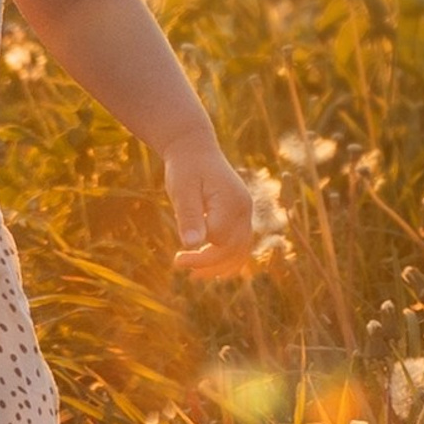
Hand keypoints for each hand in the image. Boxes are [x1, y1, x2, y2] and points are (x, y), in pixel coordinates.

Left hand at [164, 133, 255, 276]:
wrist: (193, 148)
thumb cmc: (185, 168)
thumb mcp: (182, 190)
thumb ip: (189, 215)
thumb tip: (192, 244)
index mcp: (233, 203)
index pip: (220, 242)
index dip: (200, 256)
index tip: (178, 260)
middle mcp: (245, 209)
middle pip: (234, 249)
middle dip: (210, 264)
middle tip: (181, 267)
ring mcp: (245, 212)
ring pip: (241, 249)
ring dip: (221, 266)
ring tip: (195, 276)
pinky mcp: (240, 214)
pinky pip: (240, 242)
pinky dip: (227, 257)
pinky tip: (209, 266)